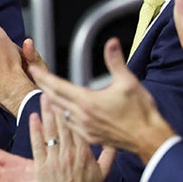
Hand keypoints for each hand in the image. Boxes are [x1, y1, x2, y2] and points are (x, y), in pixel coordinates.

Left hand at [29, 39, 173, 162]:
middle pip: (54, 99)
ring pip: (60, 113)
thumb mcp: (128, 82)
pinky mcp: (90, 138)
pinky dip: (63, 115)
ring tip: (46, 92)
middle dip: (43, 87)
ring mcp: (85, 129)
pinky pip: (69, 126)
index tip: (33, 70)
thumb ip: (116, 61)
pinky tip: (64, 113)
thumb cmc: (141, 112)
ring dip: (52, 102)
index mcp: (87, 102)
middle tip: (35, 77)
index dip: (43, 77)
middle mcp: (82, 116)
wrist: (148, 138)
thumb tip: (112, 42)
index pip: (58, 87)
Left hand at [29, 93, 115, 181]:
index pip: (78, 126)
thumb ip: (110, 153)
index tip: (70, 95)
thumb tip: (116, 139)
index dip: (73, 110)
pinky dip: (35, 130)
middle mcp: (70, 153)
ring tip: (43, 96)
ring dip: (46, 112)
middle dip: (58, 105)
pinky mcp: (43, 166)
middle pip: (63, 124)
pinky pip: (38, 145)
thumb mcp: (104, 172)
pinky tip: (33, 117)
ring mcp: (56, 159)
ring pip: (50, 131)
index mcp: (84, 152)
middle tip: (53, 87)